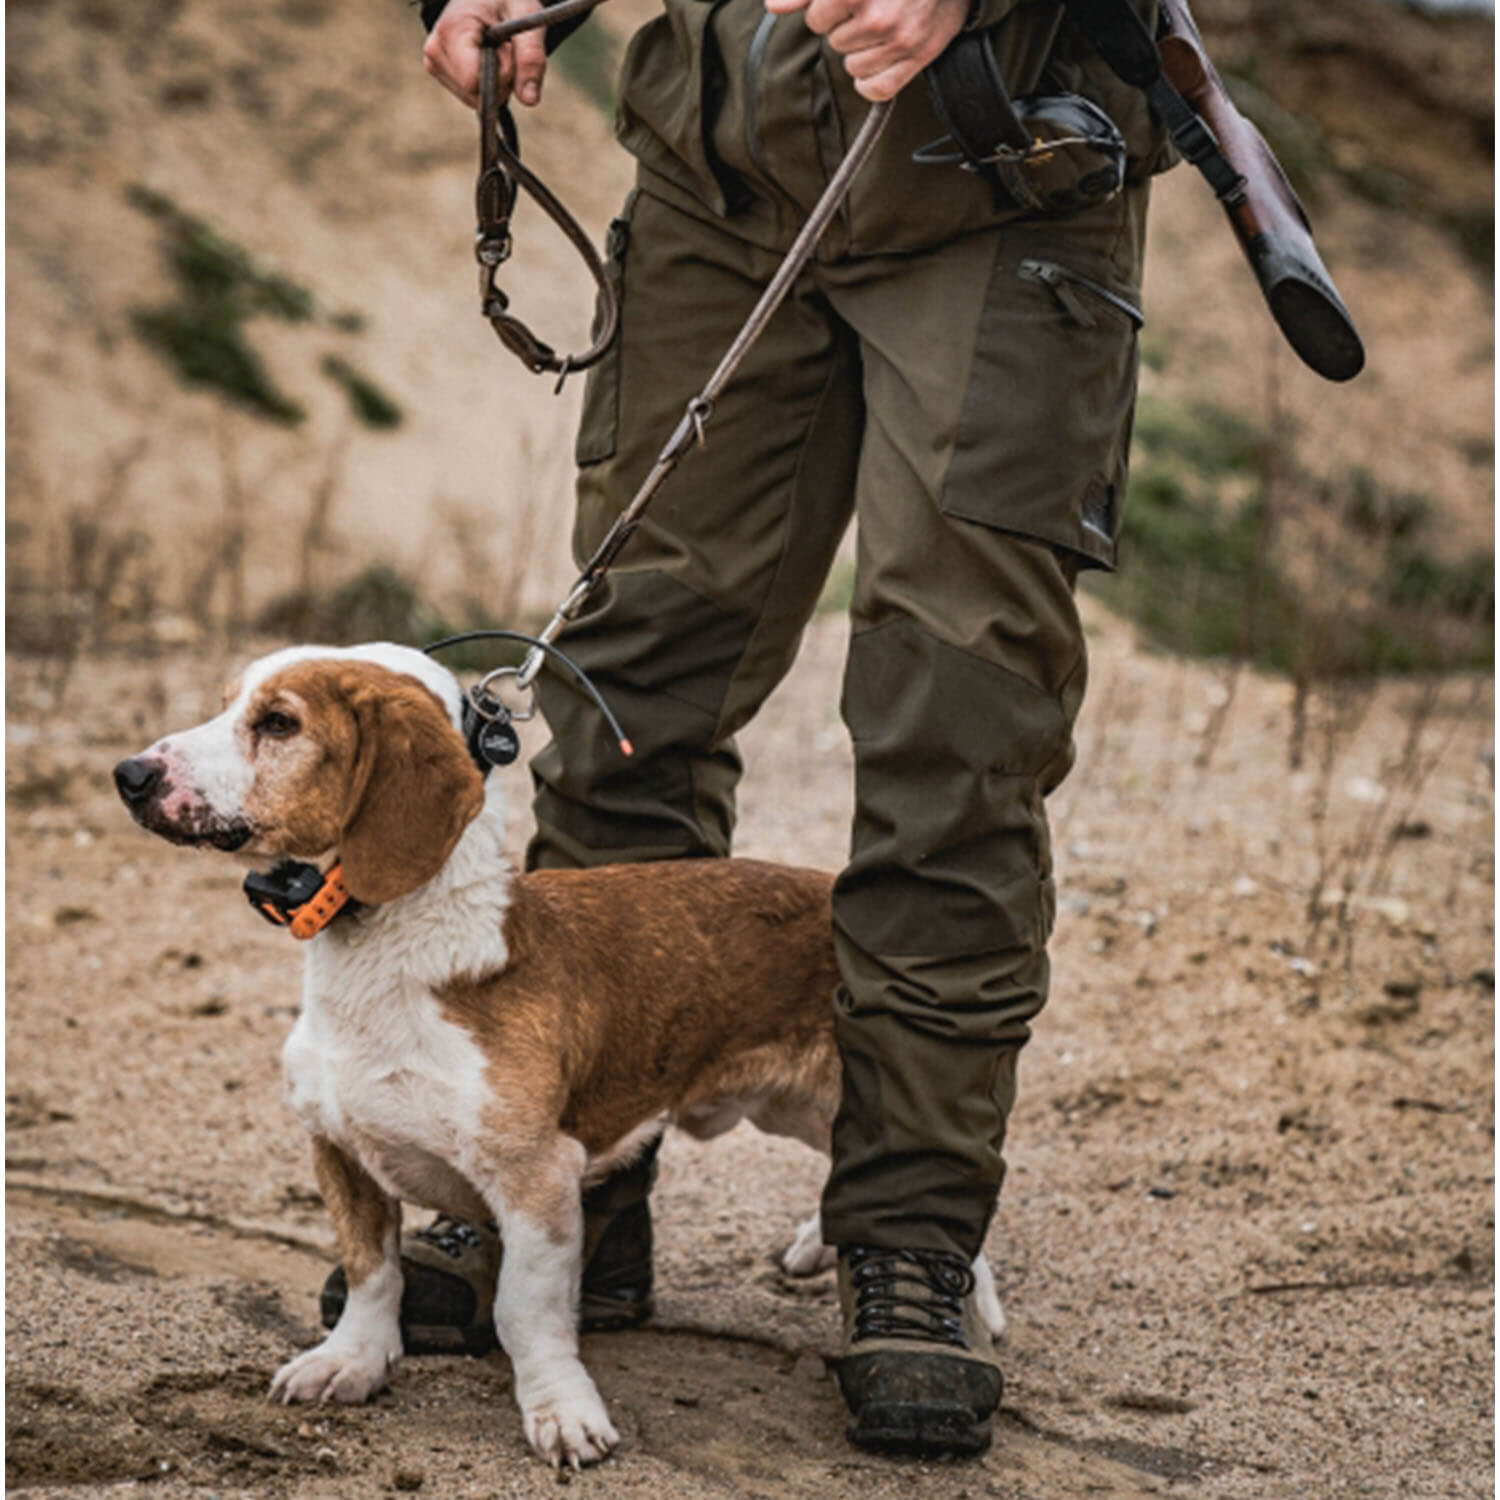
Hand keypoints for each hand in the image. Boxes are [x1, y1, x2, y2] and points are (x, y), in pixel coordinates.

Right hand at [424, 0, 546, 110]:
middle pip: (476, 95)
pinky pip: (472, 97)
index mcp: (452, 30)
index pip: (474, 81)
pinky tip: (486, 59)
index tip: (510, 48)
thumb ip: (531, 56)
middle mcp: (435, 50)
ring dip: (496, 83)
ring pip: (475, 100)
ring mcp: (434, 63)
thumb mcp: (526, 17)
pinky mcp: (439, 72)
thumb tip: (529, 100)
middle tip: (506, 48)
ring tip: (496, 50)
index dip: (502, 75)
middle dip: (501, 80)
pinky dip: (487, 85)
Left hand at [763, 0, 970, 101]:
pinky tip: (879, 59)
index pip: (816, 19)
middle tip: (872, 7)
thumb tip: (773, 6)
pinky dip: (871, 81)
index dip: (826, 9)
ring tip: (881, 27)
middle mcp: (879, 15)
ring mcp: (900, 38)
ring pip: (852, 66)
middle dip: (846, 26)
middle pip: (835, 41)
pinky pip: (875, 90)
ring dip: (861, 50)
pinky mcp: (917, 57)